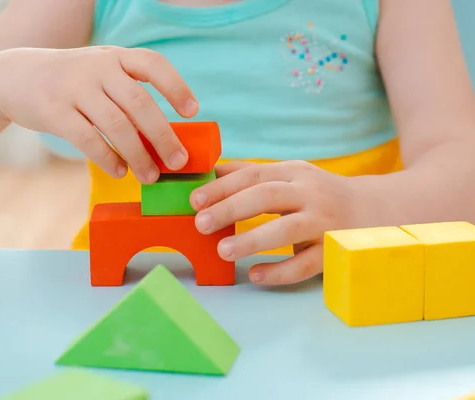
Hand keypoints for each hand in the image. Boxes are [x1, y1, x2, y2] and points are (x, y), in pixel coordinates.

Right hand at [0, 46, 197, 182]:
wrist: (13, 77)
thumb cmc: (70, 82)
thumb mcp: (99, 71)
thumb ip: (127, 92)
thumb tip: (163, 137)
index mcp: (114, 56)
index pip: (153, 64)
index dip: (176, 87)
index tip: (192, 112)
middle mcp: (97, 67)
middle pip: (139, 103)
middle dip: (163, 136)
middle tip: (177, 162)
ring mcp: (74, 88)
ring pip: (116, 125)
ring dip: (138, 155)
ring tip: (150, 176)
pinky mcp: (54, 111)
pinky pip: (88, 140)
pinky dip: (108, 159)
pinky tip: (120, 171)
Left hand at [189, 161, 377, 285]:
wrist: (379, 210)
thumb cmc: (322, 194)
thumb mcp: (292, 176)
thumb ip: (254, 175)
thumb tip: (212, 172)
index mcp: (295, 173)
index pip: (254, 176)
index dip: (223, 187)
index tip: (195, 200)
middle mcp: (310, 194)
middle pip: (267, 197)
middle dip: (231, 209)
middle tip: (201, 223)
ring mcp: (325, 223)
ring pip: (286, 230)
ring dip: (252, 240)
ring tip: (222, 250)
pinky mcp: (335, 251)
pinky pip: (305, 264)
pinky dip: (279, 271)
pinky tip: (254, 275)